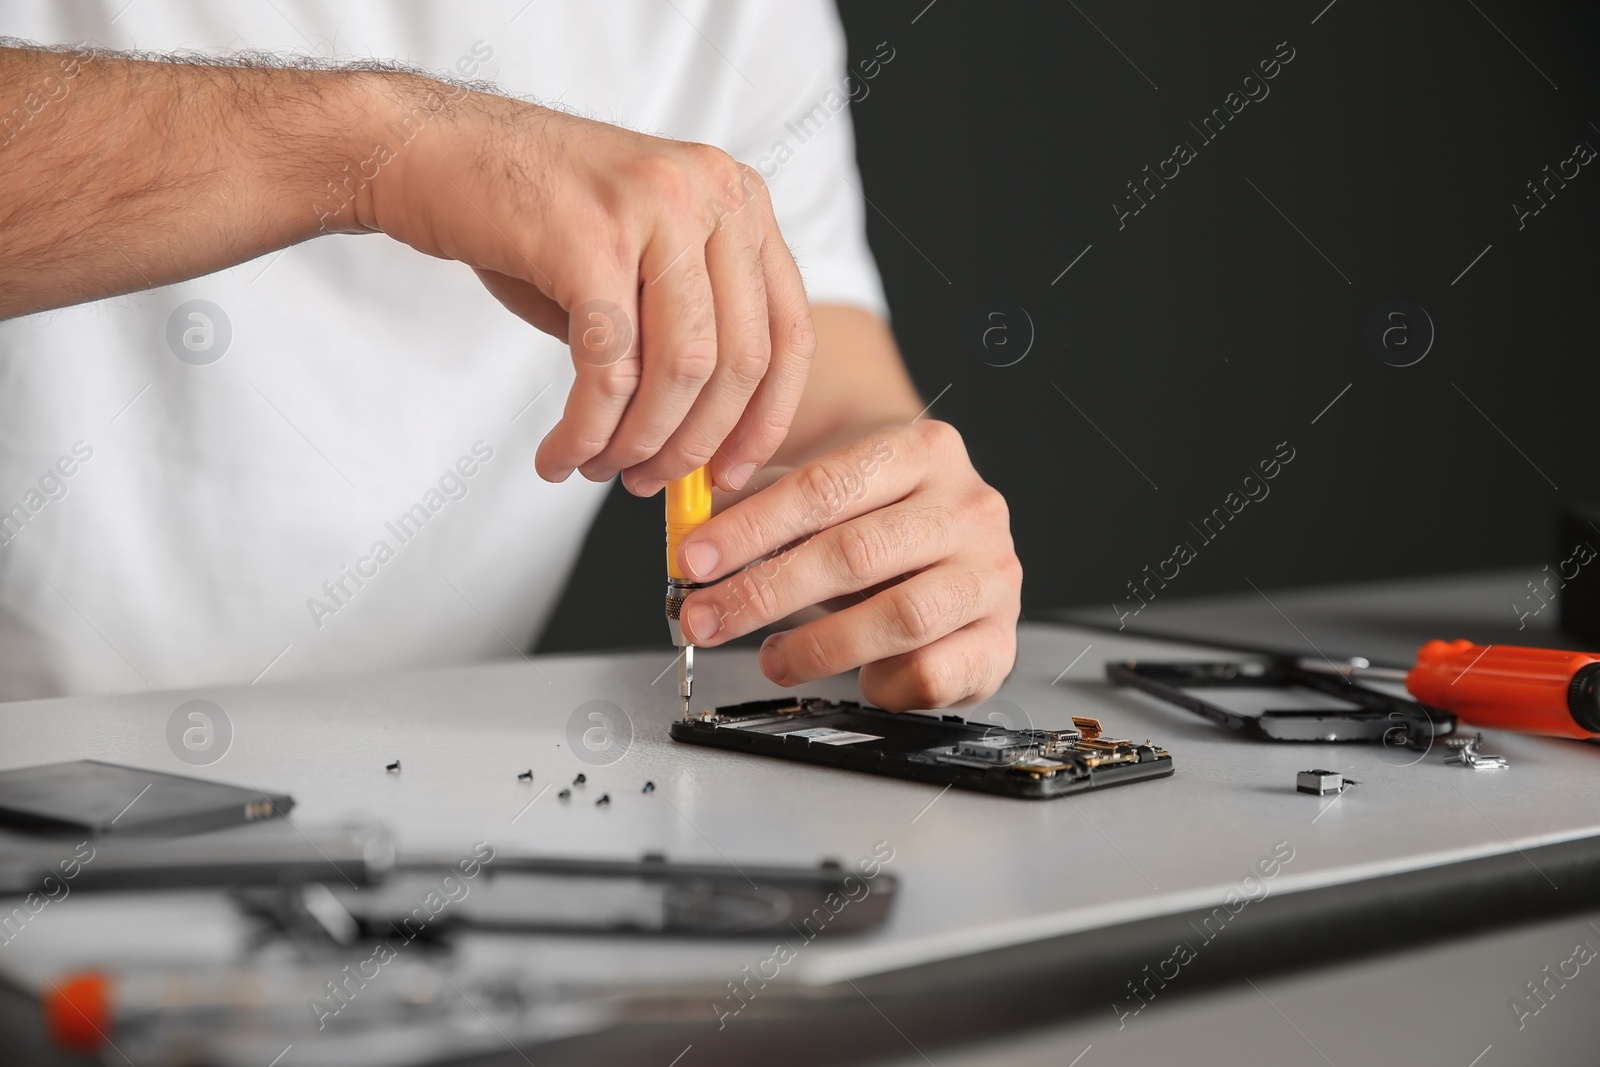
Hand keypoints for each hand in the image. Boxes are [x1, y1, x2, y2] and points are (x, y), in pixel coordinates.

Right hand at [357, 78, 815, 493]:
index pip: (789, 332)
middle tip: (651, 484)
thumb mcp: (637, 264)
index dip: (766, 420)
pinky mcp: (589, 236)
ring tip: (599, 469)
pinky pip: (608, 369)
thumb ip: (683, 334)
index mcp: (739, 199)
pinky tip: (562, 455)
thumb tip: (705, 443)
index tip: (730, 476)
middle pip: (738, 362)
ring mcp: (655, 207)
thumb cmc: (532, 218)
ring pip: (679, 372)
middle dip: (694, 445)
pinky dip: (586, 431)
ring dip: (639, 443)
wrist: (429, 151)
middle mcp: (712, 193)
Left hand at [673, 421, 1021, 709]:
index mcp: (925, 450)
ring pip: (901, 617)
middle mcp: (970, 508)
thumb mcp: (828, 493)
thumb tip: (690, 535)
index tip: (696, 558)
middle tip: (707, 618)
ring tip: (770, 658)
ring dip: (819, 646)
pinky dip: (883, 683)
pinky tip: (857, 679)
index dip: (755, 527)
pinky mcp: (1000, 640)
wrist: (960, 542)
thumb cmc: (882, 515)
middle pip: (858, 553)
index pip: (829, 486)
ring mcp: (992, 576)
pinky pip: (934, 673)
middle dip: (767, 592)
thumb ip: (762, 504)